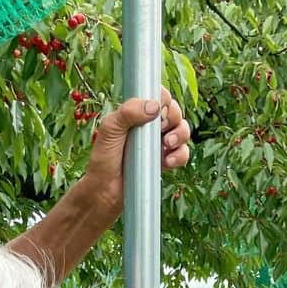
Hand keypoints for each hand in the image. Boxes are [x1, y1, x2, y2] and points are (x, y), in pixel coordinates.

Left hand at [82, 89, 191, 215]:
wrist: (105, 192)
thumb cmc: (103, 159)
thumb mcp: (110, 129)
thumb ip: (128, 112)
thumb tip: (155, 106)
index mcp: (136, 112)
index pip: (158, 95)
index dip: (163, 99)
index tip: (158, 110)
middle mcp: (150, 125)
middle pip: (174, 111)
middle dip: (174, 117)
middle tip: (162, 128)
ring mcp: (159, 143)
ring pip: (182, 130)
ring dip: (180, 134)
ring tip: (167, 144)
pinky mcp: (165, 161)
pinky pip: (183, 153)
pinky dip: (180, 155)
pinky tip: (168, 161)